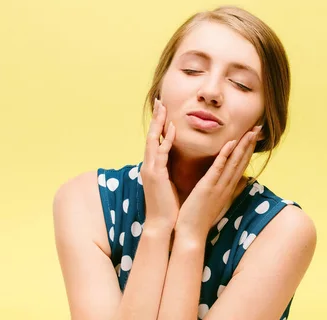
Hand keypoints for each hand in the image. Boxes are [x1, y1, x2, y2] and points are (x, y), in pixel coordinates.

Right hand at [139, 98, 178, 231]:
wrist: (162, 225)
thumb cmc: (169, 207)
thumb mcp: (169, 184)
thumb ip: (170, 170)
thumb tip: (177, 162)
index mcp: (153, 167)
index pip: (155, 140)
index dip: (159, 124)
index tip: (164, 110)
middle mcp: (149, 165)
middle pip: (151, 135)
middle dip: (156, 118)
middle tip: (160, 100)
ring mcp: (151, 169)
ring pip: (153, 140)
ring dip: (159, 123)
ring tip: (163, 107)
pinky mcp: (156, 175)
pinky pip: (161, 153)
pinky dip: (166, 140)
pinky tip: (172, 128)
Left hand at [175, 125, 261, 239]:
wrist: (190, 234)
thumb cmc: (199, 218)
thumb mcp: (214, 202)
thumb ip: (223, 190)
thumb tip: (235, 183)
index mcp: (227, 188)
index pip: (240, 165)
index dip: (247, 150)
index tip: (253, 136)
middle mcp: (227, 186)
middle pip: (241, 161)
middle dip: (250, 144)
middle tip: (258, 128)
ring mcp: (219, 186)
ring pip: (234, 162)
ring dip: (242, 146)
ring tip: (250, 131)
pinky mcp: (208, 187)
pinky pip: (218, 168)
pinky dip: (225, 155)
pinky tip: (231, 143)